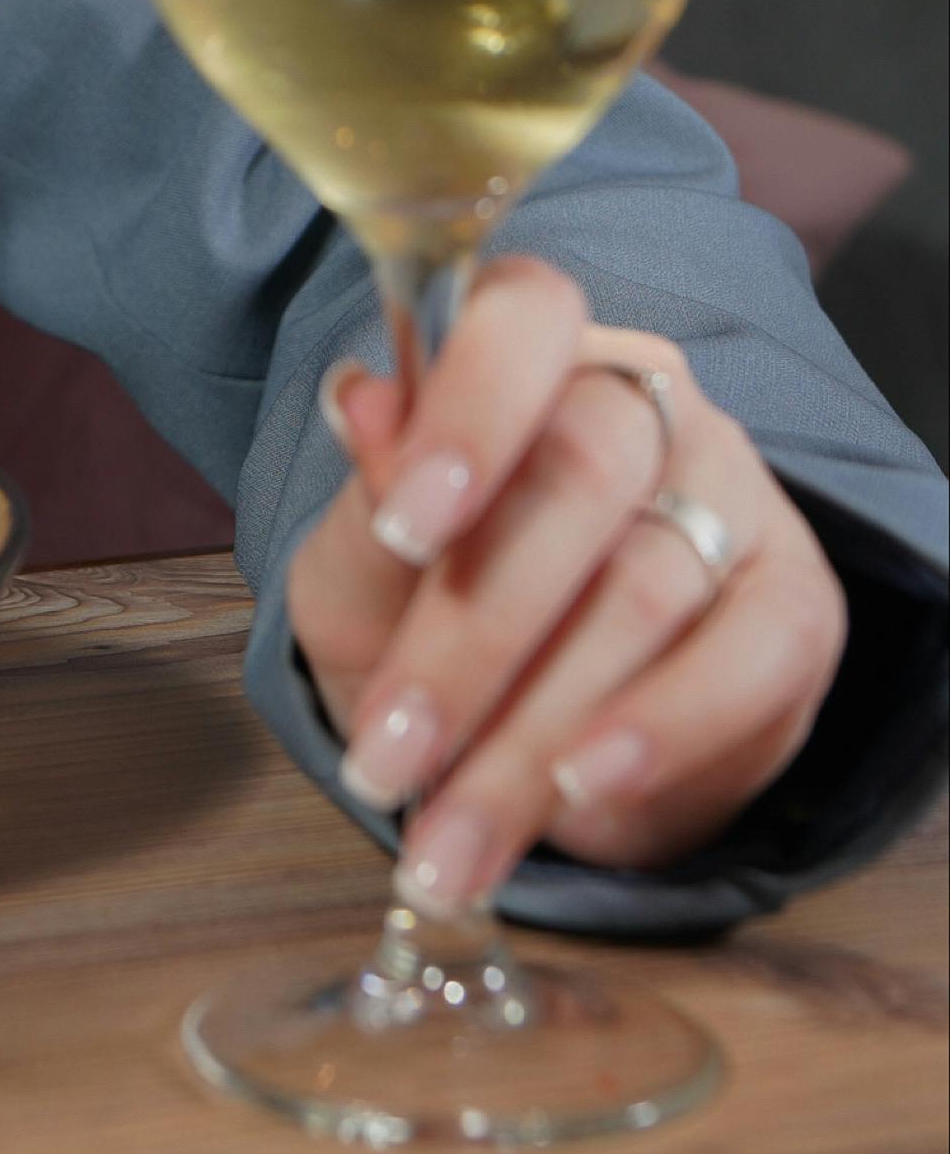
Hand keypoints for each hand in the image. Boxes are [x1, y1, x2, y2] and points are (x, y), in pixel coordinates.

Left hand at [289, 253, 846, 905]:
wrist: (518, 731)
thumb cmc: (424, 615)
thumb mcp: (360, 573)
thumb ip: (364, 500)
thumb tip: (360, 400)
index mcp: (529, 355)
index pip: (522, 317)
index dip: (469, 411)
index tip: (405, 527)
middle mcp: (644, 401)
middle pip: (581, 474)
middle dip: (471, 636)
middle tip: (387, 758)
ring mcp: (732, 494)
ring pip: (644, 588)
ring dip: (532, 733)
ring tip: (447, 836)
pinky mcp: (794, 603)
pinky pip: (747, 660)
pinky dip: (659, 731)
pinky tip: (583, 789)